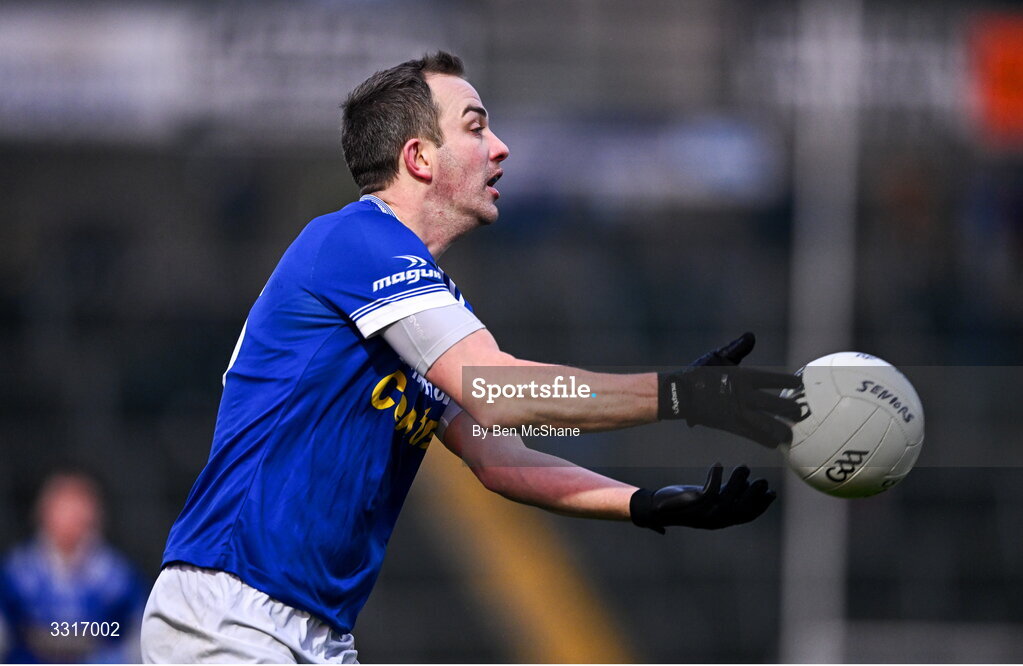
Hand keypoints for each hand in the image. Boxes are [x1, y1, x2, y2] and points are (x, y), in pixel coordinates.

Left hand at [630, 464, 775, 532]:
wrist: (658, 508)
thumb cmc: (686, 503)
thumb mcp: (709, 500)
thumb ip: (726, 494)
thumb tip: (744, 484)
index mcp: (722, 520)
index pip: (746, 516)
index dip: (760, 506)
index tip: (772, 494)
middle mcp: (716, 519)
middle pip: (740, 509)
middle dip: (754, 495)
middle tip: (763, 480)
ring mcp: (704, 513)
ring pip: (727, 498)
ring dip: (738, 481)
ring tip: (744, 466)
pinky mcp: (693, 503)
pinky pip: (710, 490)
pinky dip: (716, 476)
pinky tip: (719, 464)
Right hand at [660, 333, 801, 446]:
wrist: (679, 395)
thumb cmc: (698, 373)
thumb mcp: (718, 357)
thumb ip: (738, 348)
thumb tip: (751, 336)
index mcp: (743, 376)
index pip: (774, 379)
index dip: (789, 382)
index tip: (799, 384)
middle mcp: (744, 395)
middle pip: (777, 405)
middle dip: (792, 410)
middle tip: (800, 413)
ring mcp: (738, 412)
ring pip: (768, 425)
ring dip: (783, 430)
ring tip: (792, 434)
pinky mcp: (731, 426)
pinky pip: (753, 436)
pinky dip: (766, 440)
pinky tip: (775, 443)